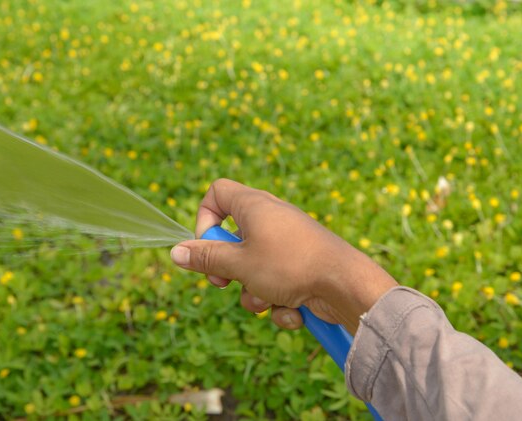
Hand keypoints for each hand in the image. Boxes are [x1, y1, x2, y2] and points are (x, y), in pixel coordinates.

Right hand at [170, 179, 397, 333]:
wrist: (345, 285)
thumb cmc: (291, 265)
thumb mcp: (240, 264)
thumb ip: (207, 258)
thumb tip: (176, 252)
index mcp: (254, 206)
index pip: (217, 193)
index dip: (204, 217)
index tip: (206, 246)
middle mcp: (271, 219)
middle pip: (233, 238)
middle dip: (228, 268)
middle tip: (226, 283)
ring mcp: (288, 244)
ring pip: (254, 269)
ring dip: (254, 292)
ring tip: (268, 299)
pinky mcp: (302, 267)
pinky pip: (277, 283)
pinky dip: (280, 301)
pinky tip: (293, 310)